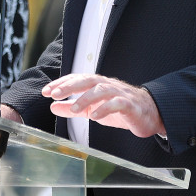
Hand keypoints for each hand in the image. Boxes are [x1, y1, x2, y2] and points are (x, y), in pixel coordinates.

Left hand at [44, 74, 166, 137]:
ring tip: (73, 109)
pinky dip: (105, 108)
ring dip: (86, 98)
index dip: (62, 83)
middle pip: (88, 80)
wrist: (149, 115)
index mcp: (98, 85)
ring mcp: (120, 94)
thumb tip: (53, 107)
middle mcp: (108, 85)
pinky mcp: (130, 105)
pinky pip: (117, 103)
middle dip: (70, 86)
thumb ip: (73, 108)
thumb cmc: (121, 110)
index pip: (78, 79)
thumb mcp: (92, 109)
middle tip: (54, 94)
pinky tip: (94, 116)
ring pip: (102, 90)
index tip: (46, 91)